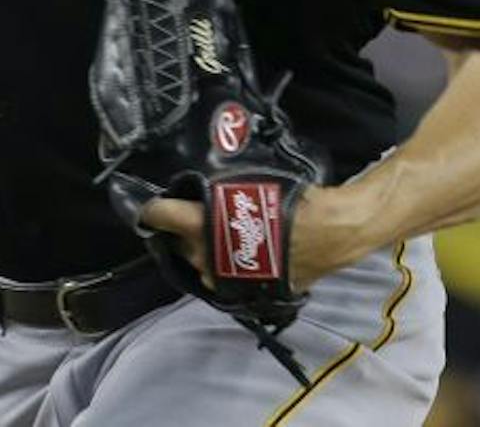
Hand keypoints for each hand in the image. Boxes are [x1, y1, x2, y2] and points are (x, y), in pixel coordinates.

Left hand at [140, 183, 367, 292]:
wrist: (329, 234)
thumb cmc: (290, 202)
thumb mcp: (249, 187)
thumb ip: (219, 196)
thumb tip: (200, 194)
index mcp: (200, 225)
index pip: (156, 214)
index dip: (151, 208)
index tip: (150, 204)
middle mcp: (202, 256)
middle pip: (176, 240)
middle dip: (182, 230)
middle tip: (198, 215)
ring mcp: (220, 278)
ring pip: (196, 261)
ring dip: (201, 249)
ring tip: (221, 235)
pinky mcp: (239, 293)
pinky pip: (219, 276)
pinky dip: (222, 265)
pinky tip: (238, 253)